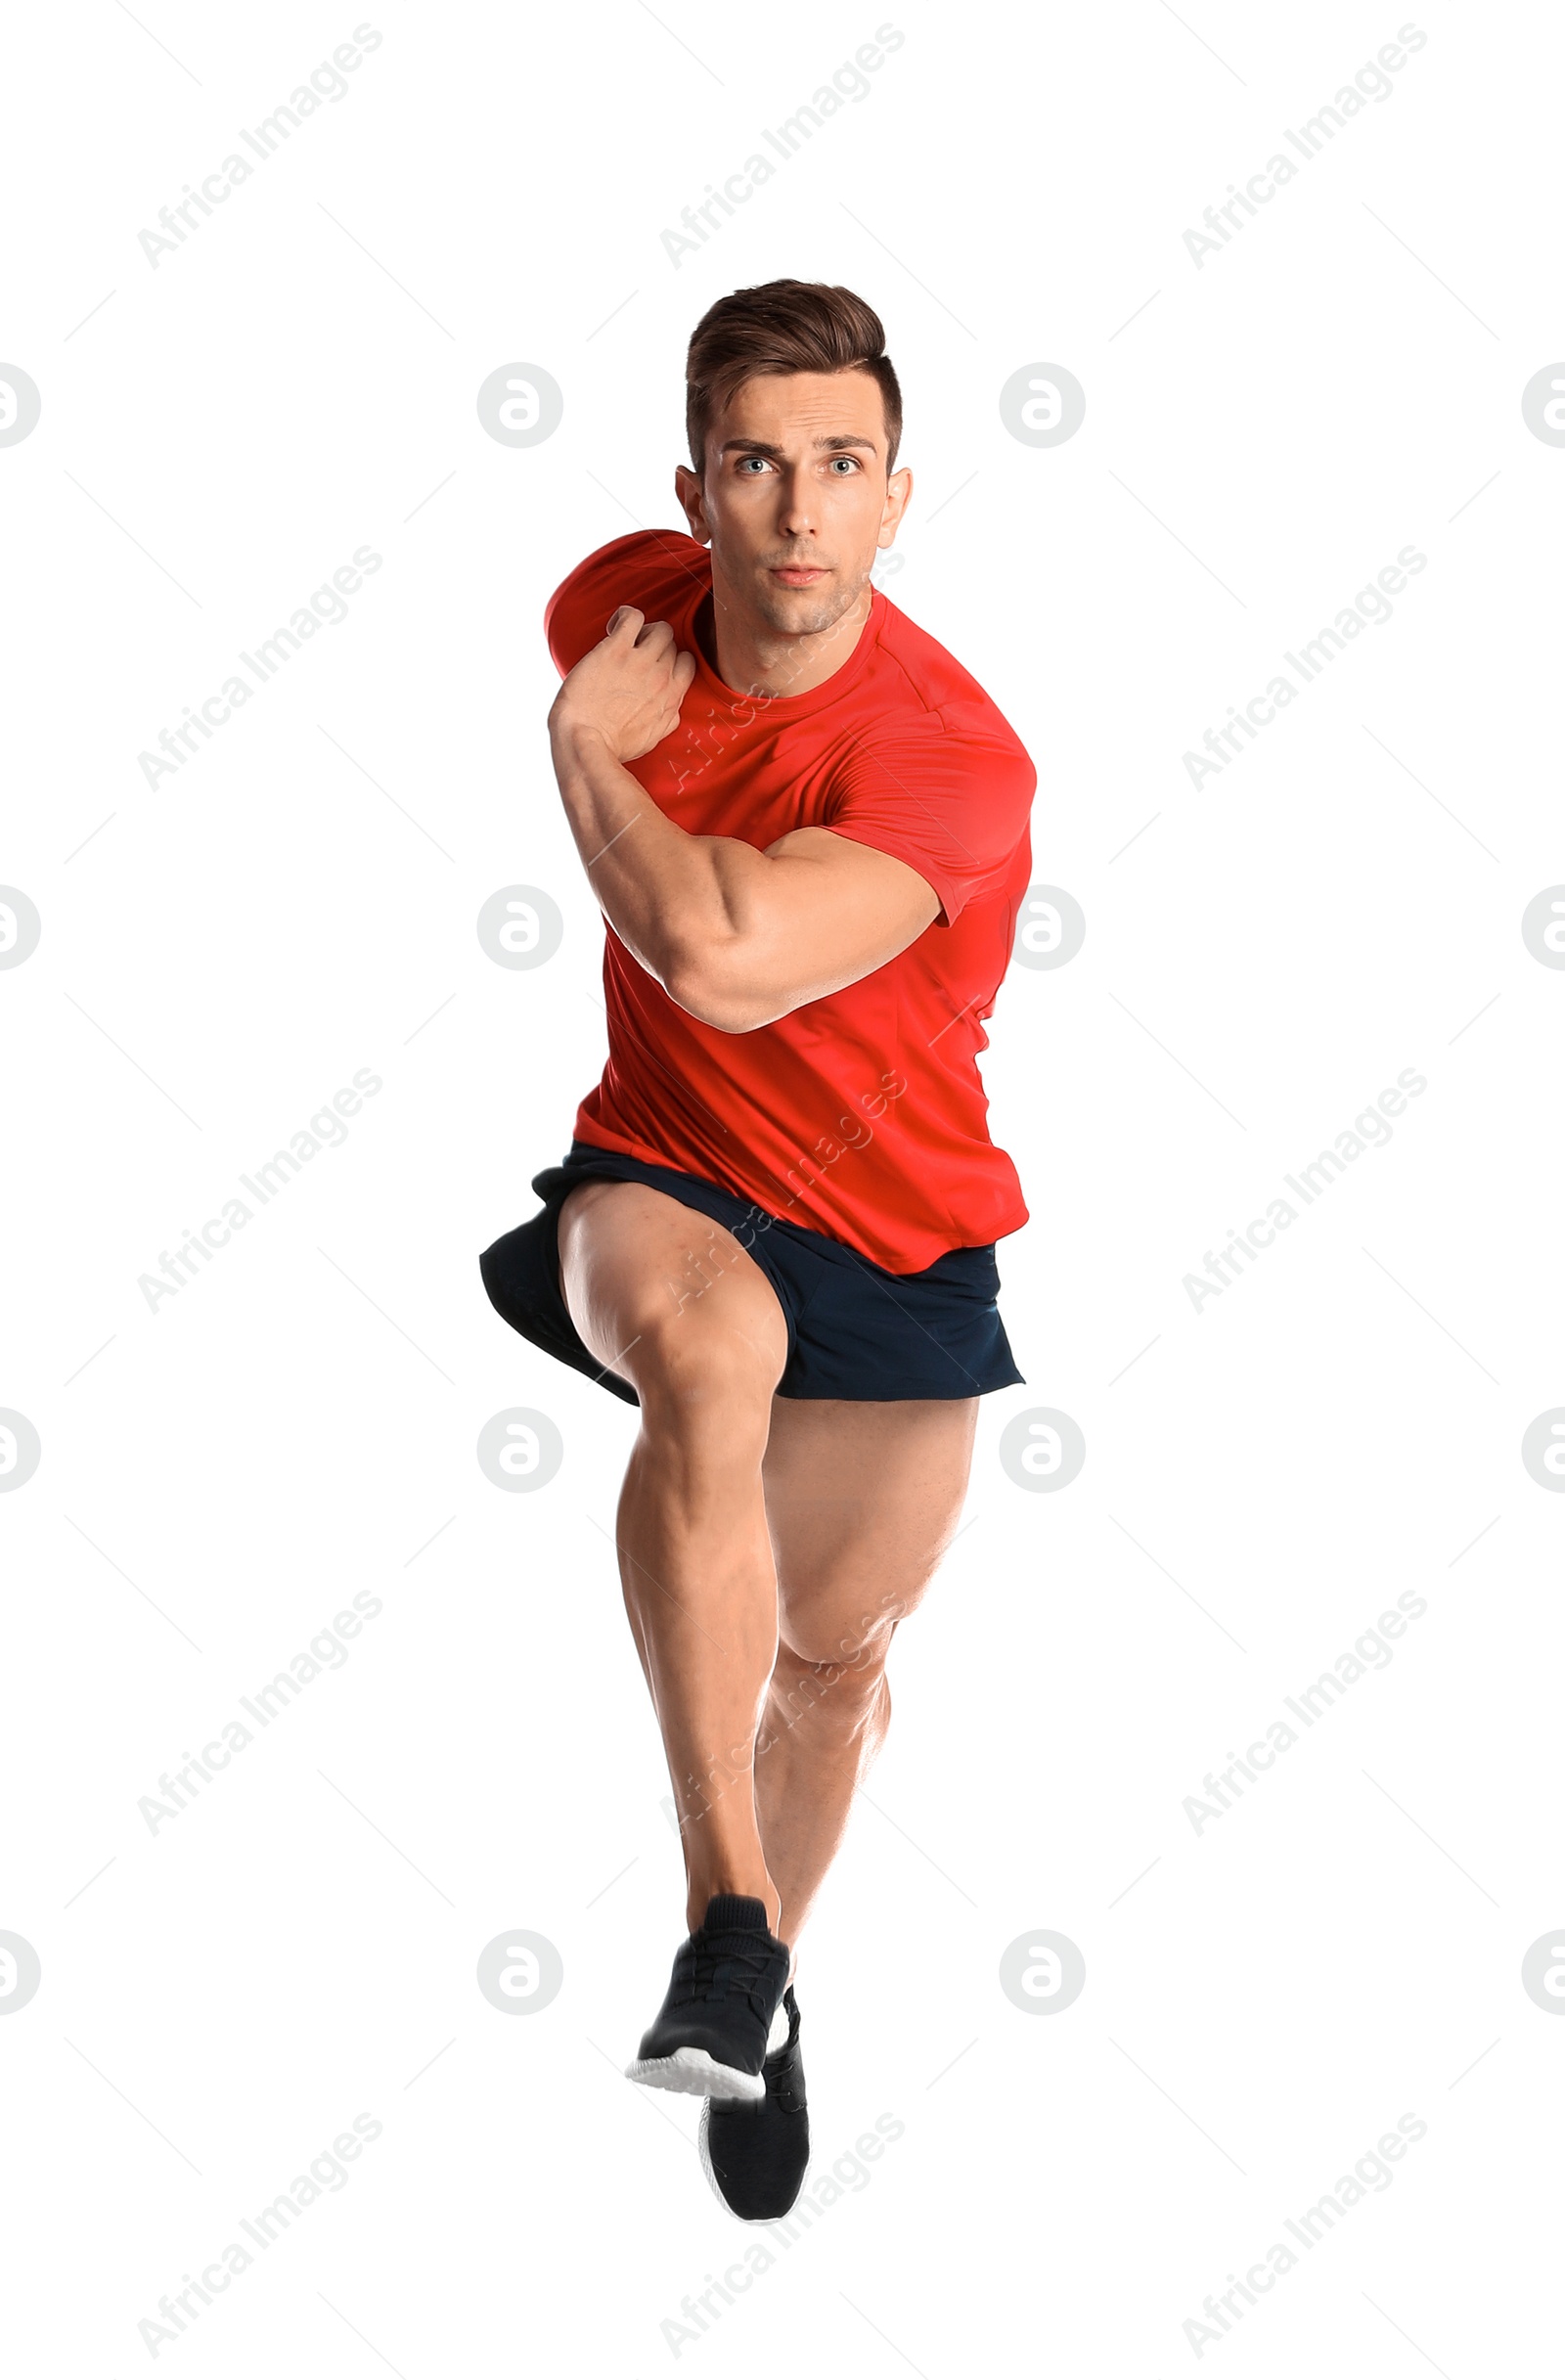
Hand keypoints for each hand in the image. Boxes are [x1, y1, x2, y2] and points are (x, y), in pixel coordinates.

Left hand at [549, 606, 696, 763]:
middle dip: (653, 646)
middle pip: (671, 644)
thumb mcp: (654, 737)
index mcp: (671, 698)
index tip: (653, 666)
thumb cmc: (613, 745)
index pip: (687, 663)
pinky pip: (632, 616)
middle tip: (631, 656)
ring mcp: (640, 662)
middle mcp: (661, 677)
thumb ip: (667, 718)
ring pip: (660, 628)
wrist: (585, 741)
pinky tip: (613, 627)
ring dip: (643, 630)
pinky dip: (624, 616)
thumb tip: (672, 707)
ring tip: (623, 641)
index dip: (671, 659)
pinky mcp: (616, 650)